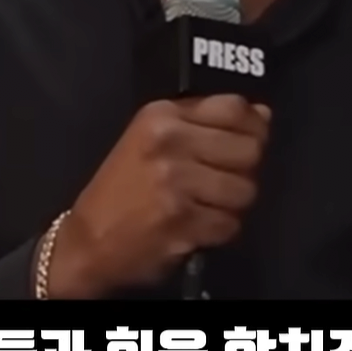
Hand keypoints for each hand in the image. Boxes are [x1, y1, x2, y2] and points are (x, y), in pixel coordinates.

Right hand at [46, 95, 270, 297]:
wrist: (88, 242)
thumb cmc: (123, 187)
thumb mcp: (152, 137)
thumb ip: (205, 121)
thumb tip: (263, 115)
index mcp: (163, 116)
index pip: (234, 108)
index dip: (255, 126)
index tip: (253, 138)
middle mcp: (170, 144)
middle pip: (249, 150)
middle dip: (245, 169)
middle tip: (225, 178)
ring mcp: (176, 184)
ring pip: (245, 190)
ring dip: (233, 203)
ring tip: (208, 204)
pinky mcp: (183, 223)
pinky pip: (231, 224)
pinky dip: (220, 230)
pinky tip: (199, 226)